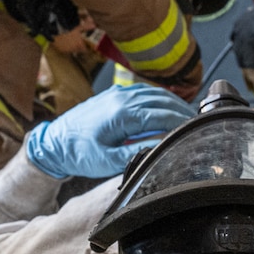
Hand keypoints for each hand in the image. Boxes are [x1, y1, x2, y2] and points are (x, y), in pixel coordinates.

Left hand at [23, 84, 196, 179]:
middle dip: (181, 111)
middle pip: (161, 101)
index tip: (195, 129)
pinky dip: (159, 98)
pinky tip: (167, 107)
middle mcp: (121, 98)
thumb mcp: (107, 161)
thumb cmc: (78, 153)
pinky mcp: (115, 94)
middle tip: (198, 123)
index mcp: (121, 114)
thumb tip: (161, 149)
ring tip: (187, 116)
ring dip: (173, 103)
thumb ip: (136, 154)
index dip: (180, 122)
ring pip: (154, 93)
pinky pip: (143, 92)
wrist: (55, 142)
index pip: (160, 115)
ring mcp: (118, 93)